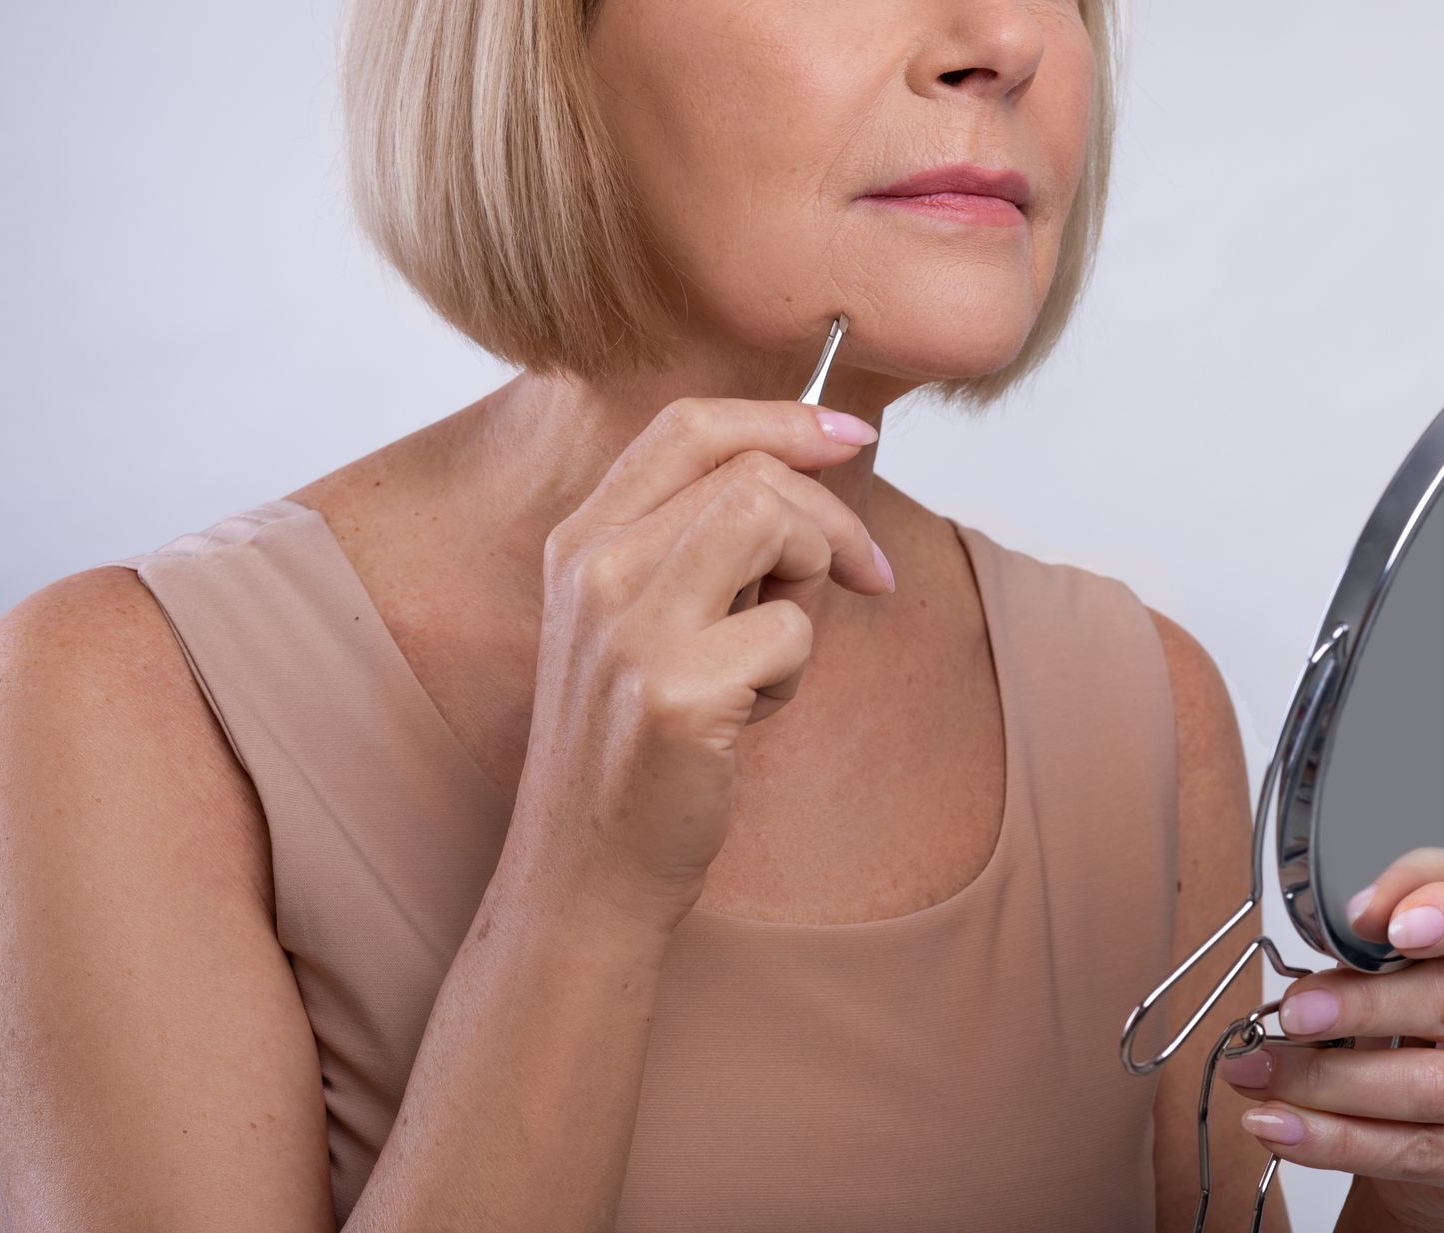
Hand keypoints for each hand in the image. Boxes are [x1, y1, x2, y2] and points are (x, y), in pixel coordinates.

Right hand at [512, 397, 893, 934]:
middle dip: (832, 520)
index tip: (851, 437)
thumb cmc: (636, 745)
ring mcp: (627, 628)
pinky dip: (795, 672)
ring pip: (772, 522)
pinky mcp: (673, 692)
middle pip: (751, 473)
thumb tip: (813, 472)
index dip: (784, 418)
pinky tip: (748, 717)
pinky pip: (789, 630)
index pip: (690, 426)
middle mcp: (593, 569)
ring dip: (811, 580)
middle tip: (862, 579)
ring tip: (774, 654)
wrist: (587, 870)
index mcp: (581, 540)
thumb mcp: (642, 622)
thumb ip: (699, 544)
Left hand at [1217, 848, 1443, 1230]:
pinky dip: (1333, 1140)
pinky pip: (1416, 1151)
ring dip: (1326, 1082)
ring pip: (1430, 1088)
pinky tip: (1281, 1126)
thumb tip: (1331, 942)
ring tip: (1256, 1072)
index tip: (1389, 924)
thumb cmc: (1412, 1011)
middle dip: (1360, 1006)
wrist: (1432, 1114)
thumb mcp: (1391, 954)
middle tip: (1293, 1013)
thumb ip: (1369, 934)